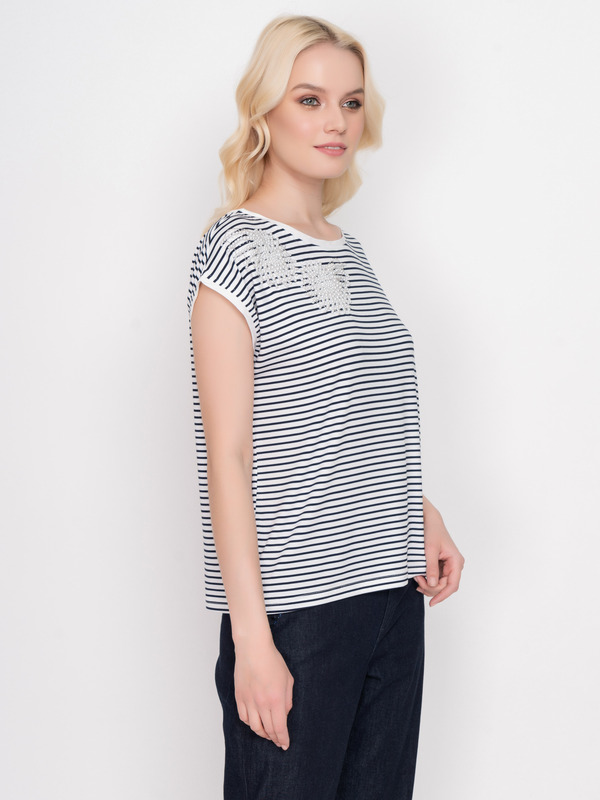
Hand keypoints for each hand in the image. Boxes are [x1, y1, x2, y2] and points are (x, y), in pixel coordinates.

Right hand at [233, 635, 293, 749]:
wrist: (253, 648)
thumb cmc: (272, 660)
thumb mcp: (288, 679)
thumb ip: (288, 699)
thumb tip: (285, 713)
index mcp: (276, 699)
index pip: (279, 728)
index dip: (283, 739)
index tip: (285, 745)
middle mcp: (261, 703)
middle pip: (267, 730)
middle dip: (274, 738)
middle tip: (278, 741)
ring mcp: (248, 700)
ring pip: (254, 727)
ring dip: (262, 734)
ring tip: (267, 734)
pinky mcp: (239, 696)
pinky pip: (243, 717)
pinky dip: (250, 723)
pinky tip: (255, 722)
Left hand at [414, 496, 464, 606]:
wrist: (429, 520)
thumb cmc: (431, 531)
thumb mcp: (430, 549)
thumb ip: (431, 567)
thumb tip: (433, 584)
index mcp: (456, 561)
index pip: (452, 585)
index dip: (442, 596)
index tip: (432, 603)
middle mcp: (455, 565)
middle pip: (445, 587)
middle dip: (431, 588)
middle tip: (417, 580)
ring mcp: (448, 566)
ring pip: (440, 584)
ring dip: (428, 584)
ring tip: (416, 577)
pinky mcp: (441, 566)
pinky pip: (436, 579)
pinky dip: (427, 580)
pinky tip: (419, 576)